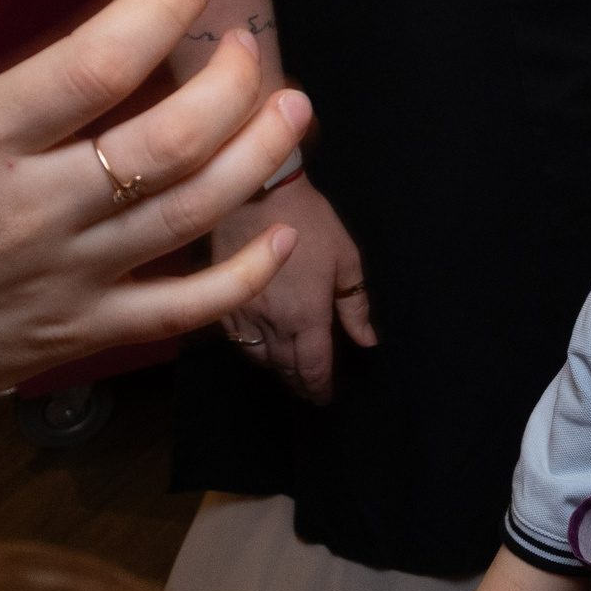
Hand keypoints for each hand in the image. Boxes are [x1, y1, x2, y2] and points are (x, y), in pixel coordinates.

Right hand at [0, 0, 310, 440]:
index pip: (94, 65)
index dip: (160, 12)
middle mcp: (31, 210)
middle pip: (167, 141)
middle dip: (230, 84)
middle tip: (251, 45)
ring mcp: (66, 278)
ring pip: (191, 213)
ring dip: (258, 159)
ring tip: (294, 109)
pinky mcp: (83, 332)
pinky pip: (185, 310)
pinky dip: (244, 276)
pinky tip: (285, 234)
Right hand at [217, 175, 377, 403]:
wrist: (257, 191)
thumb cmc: (309, 220)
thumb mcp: (345, 259)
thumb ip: (355, 305)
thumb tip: (367, 341)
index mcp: (306, 316)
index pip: (313, 368)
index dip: (320, 388)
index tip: (326, 398)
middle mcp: (272, 323)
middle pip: (285, 369)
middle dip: (300, 385)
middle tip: (311, 393)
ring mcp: (243, 314)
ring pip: (259, 359)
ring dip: (277, 372)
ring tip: (290, 376)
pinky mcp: (223, 300)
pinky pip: (236, 342)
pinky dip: (252, 353)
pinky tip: (260, 350)